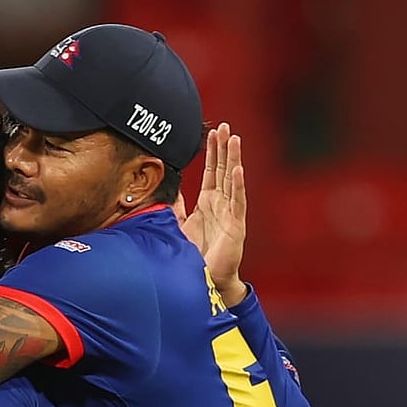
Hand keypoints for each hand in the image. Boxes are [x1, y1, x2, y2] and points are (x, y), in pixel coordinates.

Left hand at [178, 122, 247, 306]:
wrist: (206, 280)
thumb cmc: (195, 255)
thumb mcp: (179, 226)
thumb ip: (175, 207)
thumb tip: (169, 191)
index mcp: (209, 203)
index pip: (212, 172)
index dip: (212, 152)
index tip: (212, 133)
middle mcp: (221, 205)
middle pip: (223, 170)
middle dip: (224, 148)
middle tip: (225, 127)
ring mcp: (230, 213)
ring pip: (232, 180)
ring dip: (233, 159)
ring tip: (234, 139)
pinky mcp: (236, 226)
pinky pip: (237, 202)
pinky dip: (238, 185)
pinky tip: (238, 169)